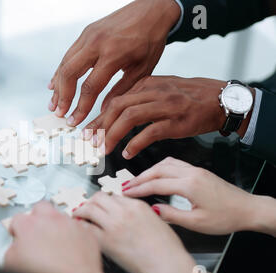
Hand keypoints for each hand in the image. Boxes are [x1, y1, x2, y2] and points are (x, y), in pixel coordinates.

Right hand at [4, 202, 115, 272]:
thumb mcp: (12, 263)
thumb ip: (13, 247)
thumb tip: (17, 245)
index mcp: (29, 225)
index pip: (18, 218)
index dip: (17, 228)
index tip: (19, 235)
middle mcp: (50, 220)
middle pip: (41, 208)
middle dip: (38, 217)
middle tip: (37, 232)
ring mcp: (71, 225)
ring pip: (61, 216)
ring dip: (57, 226)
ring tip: (55, 244)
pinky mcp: (87, 234)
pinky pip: (78, 229)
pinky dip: (74, 236)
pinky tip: (71, 249)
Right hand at [48, 0, 180, 125]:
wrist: (152, 8)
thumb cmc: (151, 40)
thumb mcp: (143, 69)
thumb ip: (121, 90)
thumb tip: (104, 111)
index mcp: (113, 54)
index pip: (90, 87)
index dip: (80, 107)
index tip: (75, 121)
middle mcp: (97, 43)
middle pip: (70, 74)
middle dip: (63, 97)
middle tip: (60, 114)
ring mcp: (88, 35)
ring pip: (65, 63)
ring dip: (58, 86)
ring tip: (54, 103)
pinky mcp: (86, 32)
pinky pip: (68, 54)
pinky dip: (60, 71)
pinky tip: (55, 83)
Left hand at [73, 192, 215, 272]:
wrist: (167, 265)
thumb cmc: (167, 249)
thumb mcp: (158, 221)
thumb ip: (142, 214)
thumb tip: (132, 214)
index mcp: (137, 205)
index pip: (114, 195)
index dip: (105, 200)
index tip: (100, 205)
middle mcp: (124, 212)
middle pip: (99, 197)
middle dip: (90, 201)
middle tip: (86, 207)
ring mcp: (114, 225)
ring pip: (89, 209)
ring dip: (81, 211)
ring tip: (78, 215)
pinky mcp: (106, 241)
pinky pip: (86, 228)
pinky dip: (80, 226)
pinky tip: (79, 228)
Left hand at [84, 76, 230, 157]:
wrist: (221, 100)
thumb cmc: (190, 97)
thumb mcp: (161, 90)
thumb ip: (139, 98)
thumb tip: (114, 112)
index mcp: (147, 83)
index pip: (115, 99)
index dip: (98, 117)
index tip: (87, 131)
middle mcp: (154, 91)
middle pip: (117, 107)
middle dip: (99, 126)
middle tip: (90, 141)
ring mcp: (166, 106)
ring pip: (130, 117)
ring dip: (112, 135)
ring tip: (104, 149)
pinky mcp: (177, 121)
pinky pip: (150, 132)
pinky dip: (135, 143)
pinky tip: (128, 153)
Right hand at [123, 157, 261, 234]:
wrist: (248, 209)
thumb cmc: (226, 217)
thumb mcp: (197, 223)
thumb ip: (172, 215)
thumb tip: (153, 210)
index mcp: (190, 185)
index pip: (156, 184)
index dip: (138, 189)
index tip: (126, 193)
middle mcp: (192, 173)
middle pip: (158, 170)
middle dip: (139, 178)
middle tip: (126, 186)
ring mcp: (196, 170)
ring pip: (165, 164)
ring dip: (149, 171)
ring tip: (137, 180)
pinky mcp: (199, 171)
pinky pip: (174, 164)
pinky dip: (160, 168)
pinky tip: (156, 174)